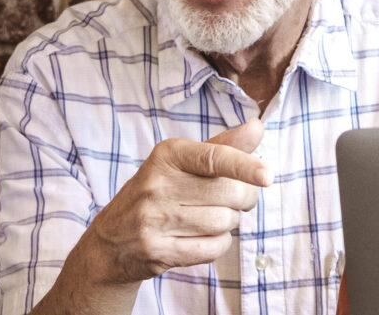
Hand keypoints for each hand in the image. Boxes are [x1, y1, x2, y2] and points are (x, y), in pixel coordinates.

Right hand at [82, 119, 269, 284]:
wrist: (110, 242)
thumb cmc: (157, 194)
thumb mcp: (182, 164)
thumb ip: (222, 146)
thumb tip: (257, 127)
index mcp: (167, 156)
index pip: (214, 158)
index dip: (245, 166)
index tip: (267, 175)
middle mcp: (157, 185)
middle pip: (229, 194)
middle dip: (244, 198)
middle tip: (235, 199)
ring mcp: (154, 221)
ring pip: (224, 222)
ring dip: (230, 222)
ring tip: (212, 217)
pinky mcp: (157, 251)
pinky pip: (213, 248)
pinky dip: (219, 244)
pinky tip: (204, 237)